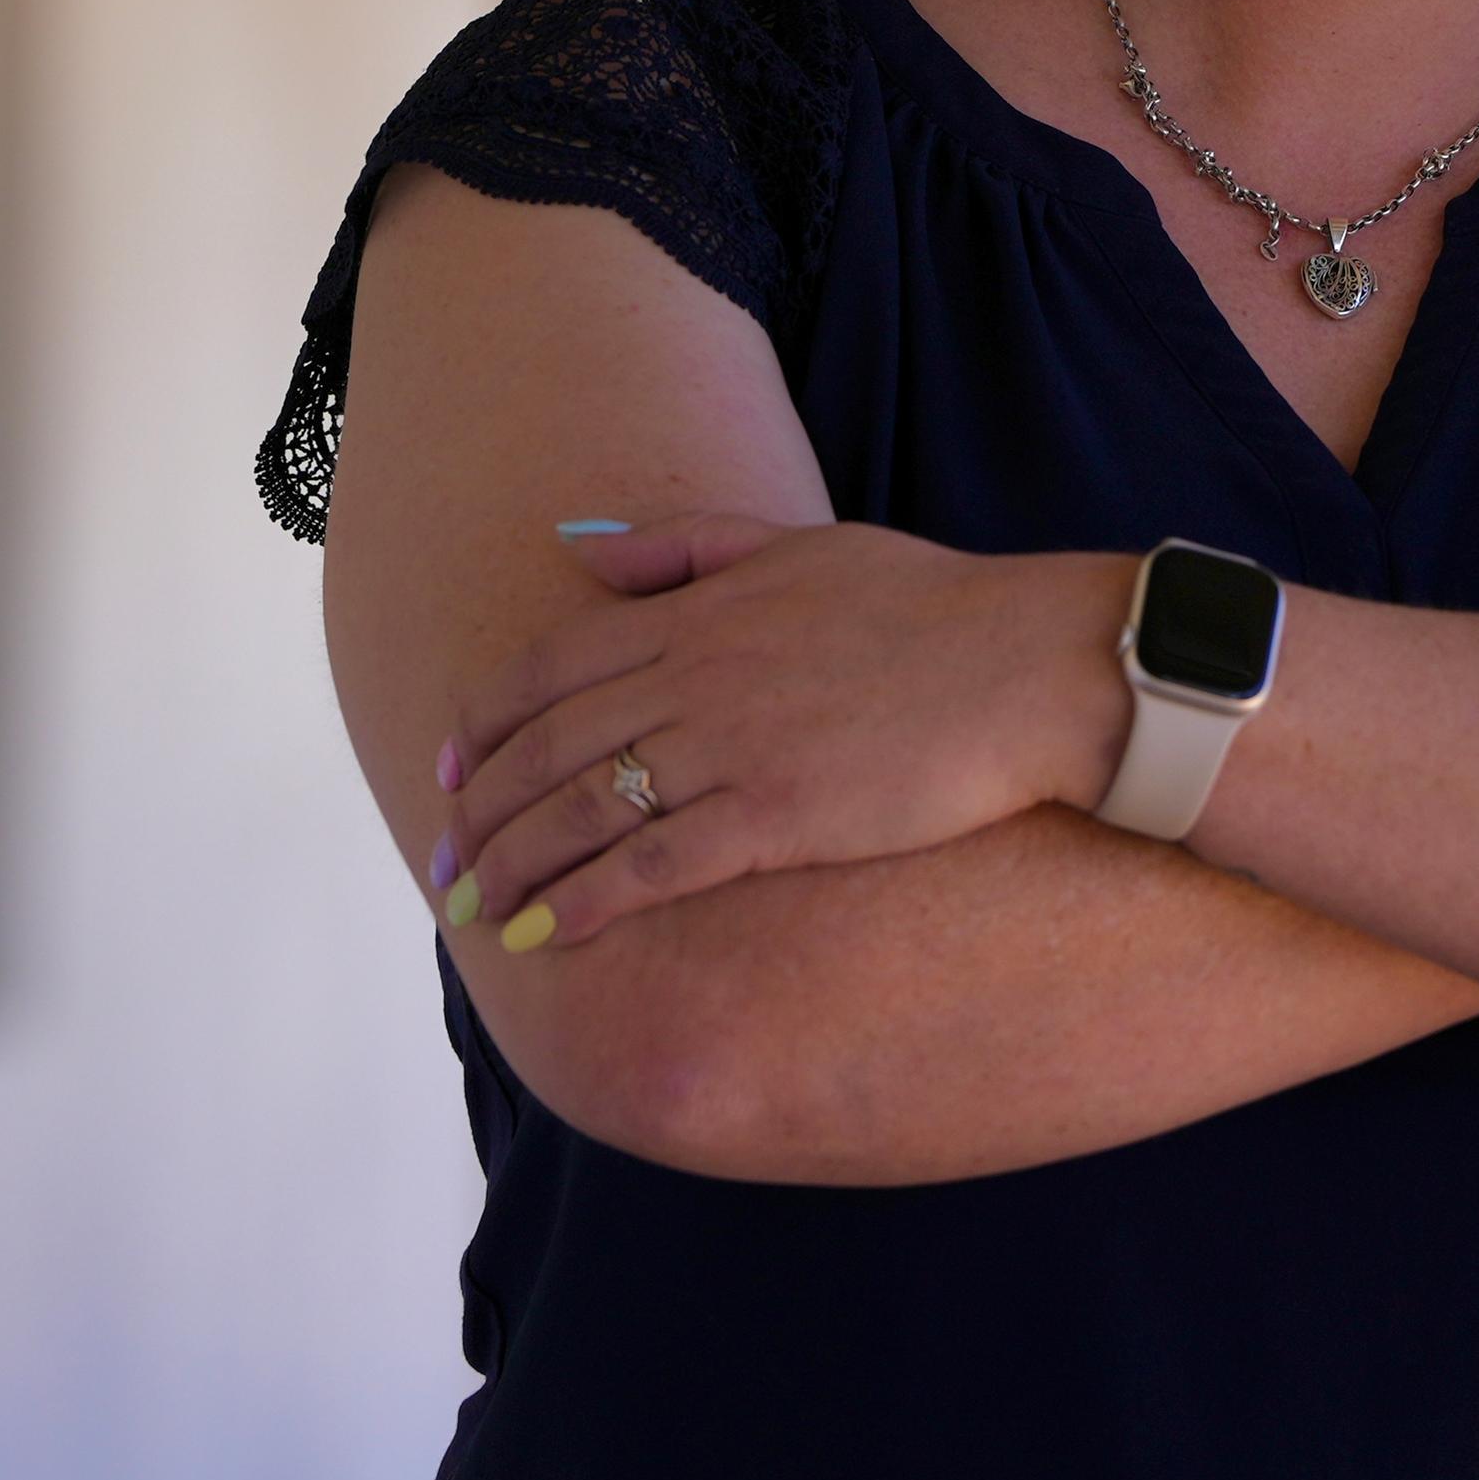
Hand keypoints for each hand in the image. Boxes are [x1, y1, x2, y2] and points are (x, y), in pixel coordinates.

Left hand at [432, 518, 1128, 953]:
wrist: (1031, 664)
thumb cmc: (932, 604)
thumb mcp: (802, 545)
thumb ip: (685, 548)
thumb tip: (576, 547)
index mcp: (699, 609)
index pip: (551, 666)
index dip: (483, 722)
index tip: (448, 767)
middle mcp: (697, 674)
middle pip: (550, 746)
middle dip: (482, 809)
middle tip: (447, 862)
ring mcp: (733, 746)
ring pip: (586, 810)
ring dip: (515, 864)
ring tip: (477, 910)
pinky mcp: (777, 817)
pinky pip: (654, 866)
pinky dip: (588, 901)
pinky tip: (549, 933)